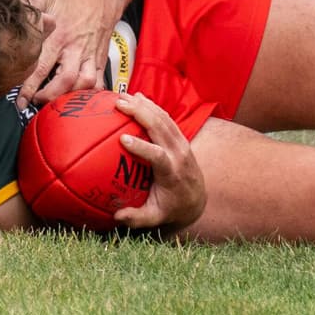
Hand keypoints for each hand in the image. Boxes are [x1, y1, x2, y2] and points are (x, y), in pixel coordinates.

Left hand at [19, 0, 123, 103]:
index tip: (20, 101)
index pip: (41, 66)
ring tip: (55, 103)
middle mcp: (74, 49)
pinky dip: (90, 95)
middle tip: (35, 103)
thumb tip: (9, 15)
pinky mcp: (100, 60)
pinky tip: (77, 100)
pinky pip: (98, 82)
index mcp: (58, 36)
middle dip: (49, 96)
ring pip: (84, 83)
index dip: (28, 86)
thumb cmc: (68, 0)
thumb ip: (29, 9)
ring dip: (70, 97)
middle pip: (64, 80)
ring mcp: (90, 56)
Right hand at [105, 93, 207, 232]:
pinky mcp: (180, 137)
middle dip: (141, 113)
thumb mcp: (155, 218)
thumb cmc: (171, 208)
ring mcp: (182, 143)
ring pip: (164, 118)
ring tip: (123, 96)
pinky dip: (151, 106)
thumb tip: (117, 216)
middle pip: (162, 128)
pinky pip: (166, 117)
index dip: (143, 147)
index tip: (123, 139)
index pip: (158, 156)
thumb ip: (137, 218)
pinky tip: (136, 97)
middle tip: (119, 104)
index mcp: (172, 173)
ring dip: (144, 105)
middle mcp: (179, 154)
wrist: (197, 198)